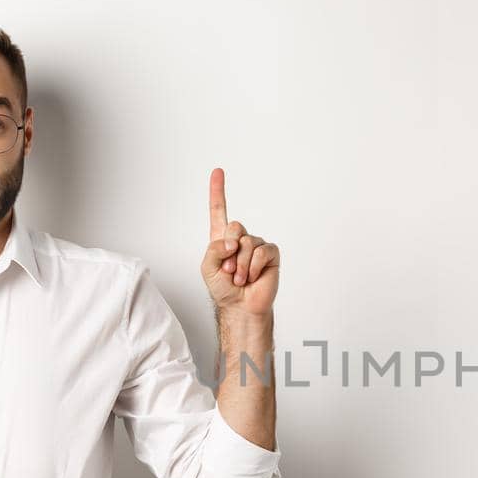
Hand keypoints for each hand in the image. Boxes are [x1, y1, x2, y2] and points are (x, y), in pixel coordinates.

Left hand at [199, 168, 278, 316]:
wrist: (241, 307)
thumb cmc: (223, 289)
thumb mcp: (207, 268)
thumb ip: (214, 250)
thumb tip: (233, 241)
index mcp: (222, 239)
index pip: (219, 210)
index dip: (217, 191)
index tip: (217, 171)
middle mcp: (240, 238)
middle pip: (234, 226)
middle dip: (229, 251)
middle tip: (228, 271)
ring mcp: (256, 245)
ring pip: (247, 242)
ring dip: (240, 265)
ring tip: (240, 279)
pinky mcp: (270, 254)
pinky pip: (261, 251)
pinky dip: (253, 266)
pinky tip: (253, 277)